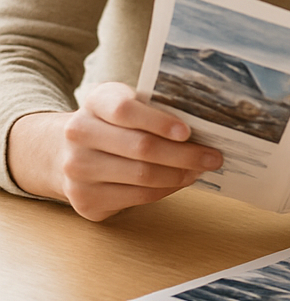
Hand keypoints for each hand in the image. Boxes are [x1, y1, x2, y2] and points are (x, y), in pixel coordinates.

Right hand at [7, 82, 221, 220]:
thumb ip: (156, 107)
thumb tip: (206, 124)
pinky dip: (165, 190)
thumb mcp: (127, 102)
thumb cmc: (113, 124)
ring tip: (200, 170)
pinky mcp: (84, 199)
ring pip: (142, 176)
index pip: (126, 110)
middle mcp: (79, 134)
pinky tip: (179, 182)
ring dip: (179, 175)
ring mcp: (77, 170)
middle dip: (185, 155)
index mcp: (95, 101)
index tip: (188, 132)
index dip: (159, 122)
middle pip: (141, 147)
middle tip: (213, 157)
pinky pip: (136, 197)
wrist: (64, 153)